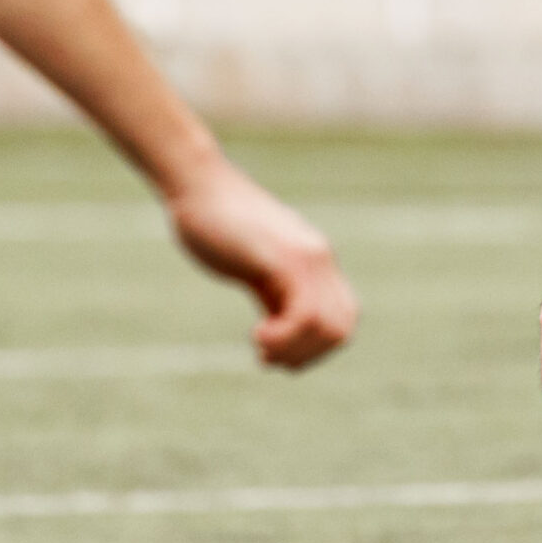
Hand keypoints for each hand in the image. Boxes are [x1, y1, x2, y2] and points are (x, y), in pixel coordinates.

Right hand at [164, 162, 357, 369]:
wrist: (198, 186)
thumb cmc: (218, 225)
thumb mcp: (255, 266)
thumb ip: (275, 291)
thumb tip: (281, 326)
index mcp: (315, 261)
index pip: (343, 317)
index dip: (315, 347)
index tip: (278, 352)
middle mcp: (319, 258)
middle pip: (341, 328)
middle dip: (306, 356)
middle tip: (268, 356)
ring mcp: (305, 258)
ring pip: (328, 327)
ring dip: (294, 351)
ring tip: (260, 345)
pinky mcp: (284, 259)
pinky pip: (305, 314)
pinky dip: (284, 338)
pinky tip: (257, 335)